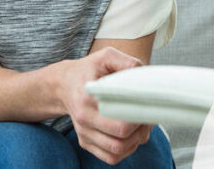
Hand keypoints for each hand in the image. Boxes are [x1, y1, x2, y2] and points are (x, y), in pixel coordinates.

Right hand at [56, 47, 152, 164]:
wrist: (64, 84)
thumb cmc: (89, 70)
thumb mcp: (106, 57)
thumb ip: (126, 63)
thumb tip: (144, 76)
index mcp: (88, 98)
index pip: (119, 121)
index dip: (139, 119)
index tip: (148, 108)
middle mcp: (83, 119)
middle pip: (120, 139)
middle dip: (141, 131)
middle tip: (148, 117)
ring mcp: (83, 133)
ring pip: (117, 151)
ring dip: (135, 142)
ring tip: (141, 127)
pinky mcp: (85, 142)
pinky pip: (111, 157)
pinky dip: (125, 151)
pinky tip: (130, 137)